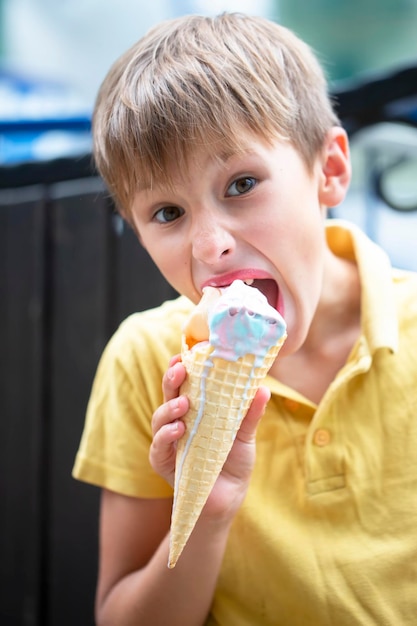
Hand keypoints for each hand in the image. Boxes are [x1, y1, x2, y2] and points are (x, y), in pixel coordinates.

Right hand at [150, 356, 269, 517]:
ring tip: (184, 403)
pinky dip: (166, 436)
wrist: (229, 498)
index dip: (181, 367)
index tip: (186, 353)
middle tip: (181, 368)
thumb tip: (263, 388)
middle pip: (168, 394)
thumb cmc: (233, 463)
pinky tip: (178, 430)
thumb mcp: (244, 436)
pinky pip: (158, 446)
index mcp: (195, 410)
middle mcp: (178, 421)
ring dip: (169, 408)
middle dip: (171, 379)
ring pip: (159, 418)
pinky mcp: (164, 462)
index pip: (184, 384)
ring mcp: (169, 441)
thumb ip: (250, 414)